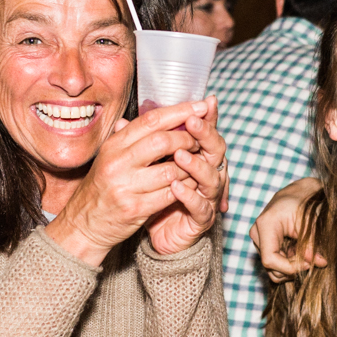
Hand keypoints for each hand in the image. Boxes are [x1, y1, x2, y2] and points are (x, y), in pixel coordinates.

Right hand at [48, 103, 205, 266]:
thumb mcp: (111, 157)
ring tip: (197, 164)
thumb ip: (133, 137)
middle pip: (162, 141)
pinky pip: (170, 194)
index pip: (151, 120)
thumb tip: (161, 116)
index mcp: (113, 145)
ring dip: (190, 166)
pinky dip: (185, 188)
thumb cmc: (103, 187)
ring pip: (171, 169)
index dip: (180, 111)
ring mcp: (125, 186)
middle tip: (200, 141)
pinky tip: (191, 184)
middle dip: (188, 139)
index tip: (201, 107)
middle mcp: (117, 162)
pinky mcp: (135, 208)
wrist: (84, 224)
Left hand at [145, 97, 226, 255]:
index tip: (202, 102)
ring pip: (212, 177)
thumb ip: (139, 145)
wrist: (158, 235)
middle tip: (193, 121)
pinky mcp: (201, 219)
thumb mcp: (145, 168)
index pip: (206, 132)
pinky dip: (188, 195)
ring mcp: (206, 197)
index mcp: (197, 156)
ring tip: (180, 155)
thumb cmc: (153, 196)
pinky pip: (199, 206)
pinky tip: (176, 187)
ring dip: (196, 165)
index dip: (206, 117)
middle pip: (216, 150)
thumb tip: (121, 122)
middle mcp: (207, 174)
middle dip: (205, 134)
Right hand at [249, 177, 324, 280]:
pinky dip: (289, 265)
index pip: (269, 260)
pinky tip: (301, 255)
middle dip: (293, 268)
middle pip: (270, 267)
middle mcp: (258, 234)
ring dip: (291, 269)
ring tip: (307, 257)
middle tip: (312, 261)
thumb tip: (319, 263)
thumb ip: (313, 244)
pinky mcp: (265, 245)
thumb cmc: (305, 202)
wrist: (300, 193)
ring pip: (272, 269)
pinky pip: (275, 264)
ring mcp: (260, 240)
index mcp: (265, 224)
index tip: (309, 265)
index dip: (289, 268)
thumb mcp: (311, 222)